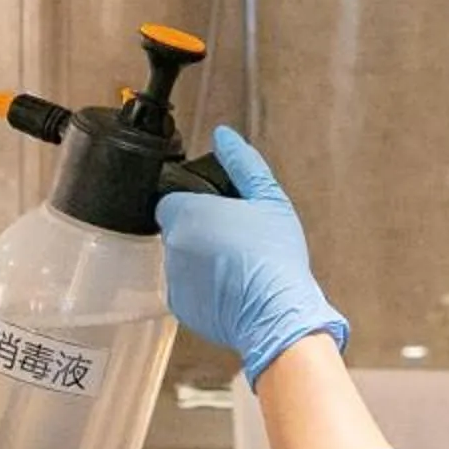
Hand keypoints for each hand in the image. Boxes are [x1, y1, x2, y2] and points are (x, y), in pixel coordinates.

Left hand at [154, 127, 349, 386]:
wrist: (277, 314)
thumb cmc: (274, 256)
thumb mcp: (269, 200)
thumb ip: (242, 164)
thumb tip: (223, 135)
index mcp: (187, 214)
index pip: (171, 200)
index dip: (195, 203)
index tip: (219, 212)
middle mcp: (172, 246)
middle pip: (177, 229)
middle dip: (200, 231)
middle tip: (235, 239)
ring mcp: (173, 279)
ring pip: (181, 259)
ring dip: (200, 259)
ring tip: (236, 266)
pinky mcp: (180, 307)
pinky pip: (186, 289)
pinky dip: (202, 287)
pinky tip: (231, 288)